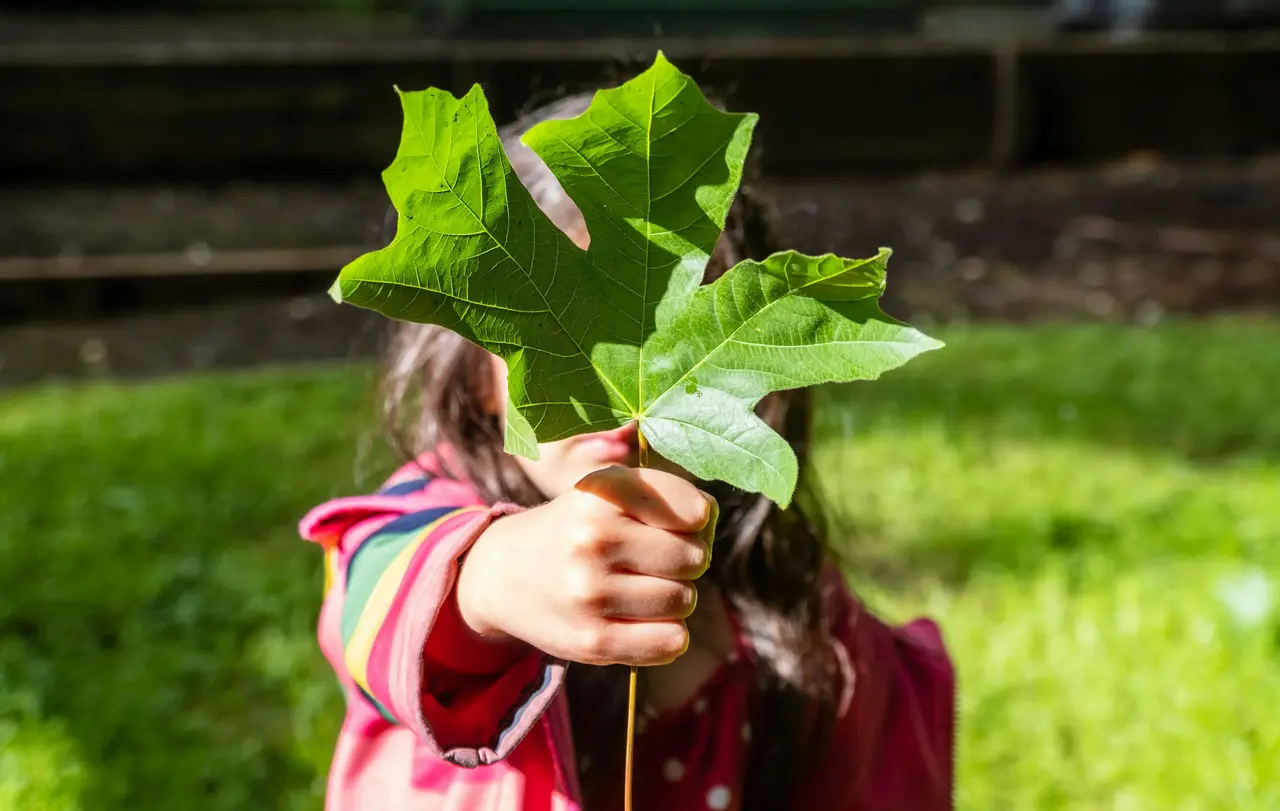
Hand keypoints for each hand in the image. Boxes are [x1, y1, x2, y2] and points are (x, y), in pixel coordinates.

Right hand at [456, 466, 716, 666]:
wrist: (505, 574)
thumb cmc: (578, 527)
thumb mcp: (609, 490)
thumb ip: (667, 496)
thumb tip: (707, 520)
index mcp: (601, 493)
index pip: (693, 510)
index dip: (696, 518)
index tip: (678, 521)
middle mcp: (592, 539)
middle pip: (694, 558)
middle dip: (687, 560)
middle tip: (656, 560)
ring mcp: (590, 592)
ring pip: (684, 600)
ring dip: (675, 597)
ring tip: (641, 587)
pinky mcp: (592, 640)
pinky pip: (670, 642)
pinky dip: (668, 634)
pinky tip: (641, 619)